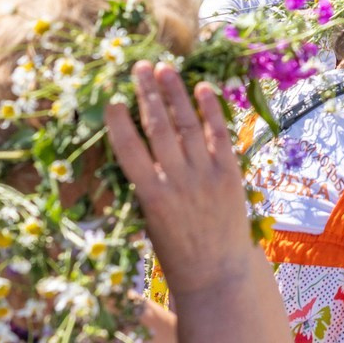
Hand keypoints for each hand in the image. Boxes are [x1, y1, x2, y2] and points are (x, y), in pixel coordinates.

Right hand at [105, 60, 258, 292]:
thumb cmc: (176, 253)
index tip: (113, 100)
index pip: (129, 150)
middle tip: (139, 67)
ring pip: (187, 125)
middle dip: (148, 94)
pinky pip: (219, 135)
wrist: (218, 274)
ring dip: (175, 94)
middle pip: (158, 128)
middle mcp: (177, 180)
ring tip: (166, 69)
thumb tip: (138, 148)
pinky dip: (210, 110)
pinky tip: (202, 88)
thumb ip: (146, 186)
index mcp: (150, 196)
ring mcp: (205, 175)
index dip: (119, 122)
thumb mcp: (149, 222)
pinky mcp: (230, 174)